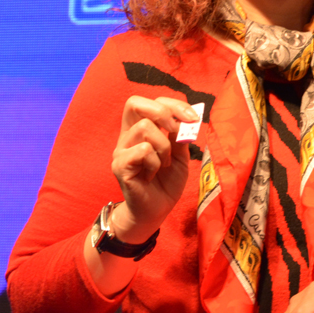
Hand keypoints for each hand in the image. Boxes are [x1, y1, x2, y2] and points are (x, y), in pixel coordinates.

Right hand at [110, 95, 195, 242]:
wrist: (157, 211)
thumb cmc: (167, 182)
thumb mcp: (180, 155)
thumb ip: (180, 136)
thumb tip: (186, 118)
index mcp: (142, 128)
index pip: (153, 101)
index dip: (174, 104)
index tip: (193, 119)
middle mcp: (128, 135)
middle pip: (134, 102)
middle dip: (163, 112)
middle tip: (177, 132)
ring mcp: (121, 150)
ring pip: (144, 127)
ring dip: (163, 146)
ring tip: (165, 164)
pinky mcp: (119, 166)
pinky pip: (142, 150)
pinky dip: (155, 162)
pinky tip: (153, 175)